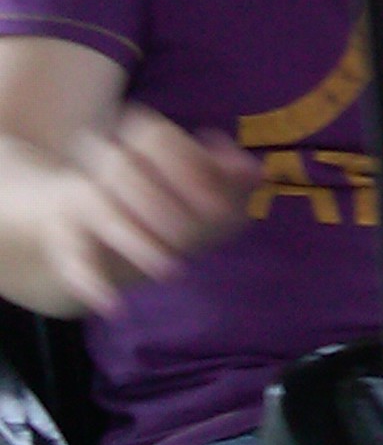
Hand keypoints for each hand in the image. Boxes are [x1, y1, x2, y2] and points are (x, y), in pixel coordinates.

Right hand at [46, 106, 260, 314]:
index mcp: (141, 137)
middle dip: (161, 206)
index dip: (188, 168)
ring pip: (99, 208)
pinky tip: (116, 307)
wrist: (100, 221)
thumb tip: (255, 172)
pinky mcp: (65, 235)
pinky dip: (92, 283)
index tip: (217, 206)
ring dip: (136, 241)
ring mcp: (81, 195)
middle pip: (122, 169)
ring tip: (173, 271)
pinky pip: (72, 258)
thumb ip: (230, 176)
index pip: (156, 138)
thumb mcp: (204, 184)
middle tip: (193, 240)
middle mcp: (105, 159)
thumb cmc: (170, 194)